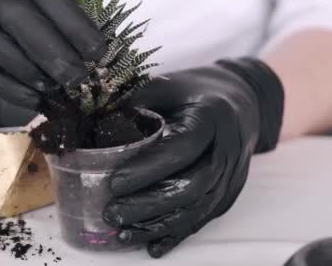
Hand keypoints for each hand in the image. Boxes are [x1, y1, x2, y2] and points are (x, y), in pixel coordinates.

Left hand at [102, 58, 283, 256]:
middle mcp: (228, 149)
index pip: (183, 148)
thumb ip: (133, 101)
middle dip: (150, 204)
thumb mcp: (166, 84)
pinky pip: (204, 218)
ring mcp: (233, 175)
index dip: (149, 168)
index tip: (115, 183)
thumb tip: (89, 122)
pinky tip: (151, 245)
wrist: (242, 100)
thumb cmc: (196, 91)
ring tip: (122, 232)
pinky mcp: (229, 193)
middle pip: (193, 186)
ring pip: (198, 209)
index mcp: (213, 117)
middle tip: (112, 212)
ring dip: (159, 224)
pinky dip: (177, 233)